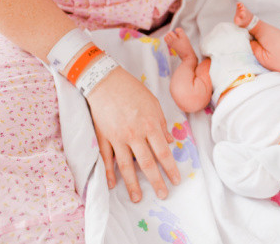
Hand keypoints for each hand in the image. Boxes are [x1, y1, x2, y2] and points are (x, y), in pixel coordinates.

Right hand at [86, 66, 180, 201]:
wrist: (104, 81)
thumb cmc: (132, 90)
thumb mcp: (153, 104)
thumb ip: (161, 124)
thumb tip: (169, 141)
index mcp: (150, 126)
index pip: (163, 153)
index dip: (170, 169)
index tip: (176, 180)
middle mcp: (134, 135)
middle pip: (147, 163)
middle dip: (156, 181)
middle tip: (162, 195)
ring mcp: (117, 138)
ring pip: (126, 166)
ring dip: (132, 184)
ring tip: (137, 198)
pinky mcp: (103, 137)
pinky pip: (106, 158)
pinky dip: (108, 172)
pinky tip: (112, 184)